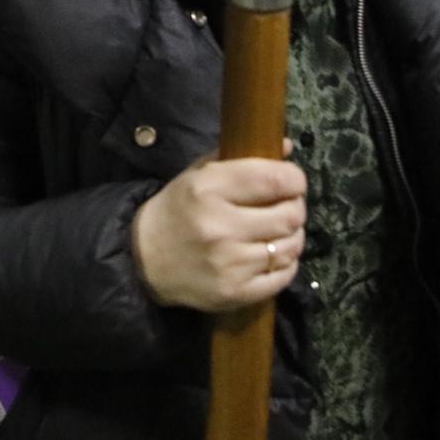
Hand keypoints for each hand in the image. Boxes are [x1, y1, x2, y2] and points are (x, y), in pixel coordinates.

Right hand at [131, 148, 306, 312]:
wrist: (144, 259)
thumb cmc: (177, 210)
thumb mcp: (198, 175)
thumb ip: (241, 159)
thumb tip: (287, 147)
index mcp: (209, 189)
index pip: (275, 180)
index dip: (295, 179)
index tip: (293, 181)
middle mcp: (221, 226)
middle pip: (289, 215)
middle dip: (295, 207)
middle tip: (287, 206)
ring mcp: (229, 263)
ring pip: (291, 246)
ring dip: (292, 236)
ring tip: (279, 232)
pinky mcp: (236, 292)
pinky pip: (284, 276)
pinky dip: (286, 263)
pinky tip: (273, 255)